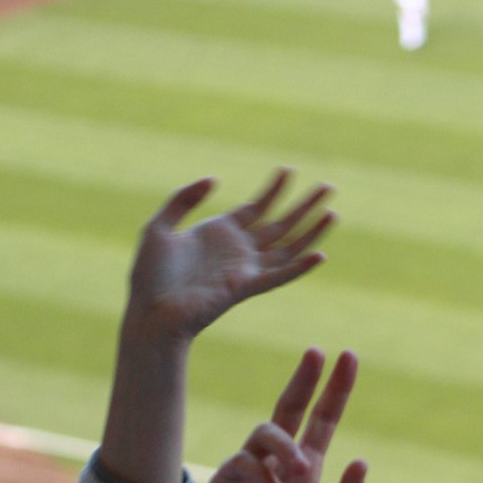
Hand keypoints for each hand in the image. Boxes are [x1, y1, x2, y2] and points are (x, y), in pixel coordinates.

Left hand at [125, 170, 333, 343]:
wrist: (149, 311)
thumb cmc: (151, 276)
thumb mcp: (160, 225)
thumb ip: (184, 199)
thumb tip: (214, 180)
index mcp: (220, 233)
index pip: (257, 207)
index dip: (274, 190)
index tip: (288, 170)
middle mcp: (238, 250)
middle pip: (281, 224)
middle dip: (305, 205)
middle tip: (328, 187)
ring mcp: (244, 269)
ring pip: (288, 248)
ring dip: (312, 232)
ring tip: (333, 212)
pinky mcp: (244, 287)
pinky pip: (278, 276)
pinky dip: (299, 267)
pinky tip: (320, 256)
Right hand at [195, 350, 365, 482]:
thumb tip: (362, 462)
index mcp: (306, 471)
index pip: (321, 421)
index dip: (334, 391)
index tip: (348, 358)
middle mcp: (277, 463)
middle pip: (290, 408)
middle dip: (305, 380)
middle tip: (319, 353)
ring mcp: (250, 469)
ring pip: (267, 432)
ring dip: (288, 447)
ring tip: (302, 472)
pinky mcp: (226, 482)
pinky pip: (246, 461)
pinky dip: (266, 474)